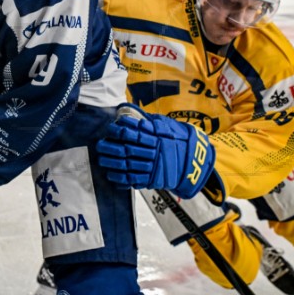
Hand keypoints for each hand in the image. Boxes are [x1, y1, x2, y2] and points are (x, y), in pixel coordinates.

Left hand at [96, 103, 214, 197]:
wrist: (193, 162)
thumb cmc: (177, 141)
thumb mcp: (167, 128)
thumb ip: (151, 123)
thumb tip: (130, 114)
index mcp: (157, 138)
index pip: (135, 134)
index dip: (120, 131)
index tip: (110, 129)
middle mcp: (154, 152)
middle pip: (128, 150)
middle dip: (111, 148)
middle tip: (99, 145)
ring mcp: (153, 167)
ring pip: (128, 165)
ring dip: (112, 163)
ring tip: (101, 160)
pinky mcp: (153, 180)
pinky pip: (133, 180)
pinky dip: (120, 178)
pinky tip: (110, 175)